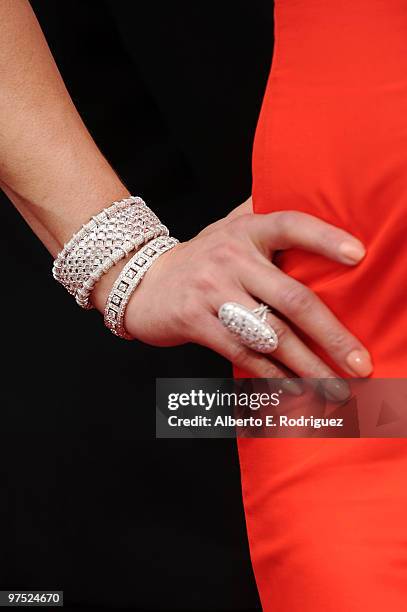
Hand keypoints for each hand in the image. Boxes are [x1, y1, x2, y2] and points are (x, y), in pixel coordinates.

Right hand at [95, 199, 371, 380]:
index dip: (324, 238)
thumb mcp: (228, 226)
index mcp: (245, 231)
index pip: (290, 225)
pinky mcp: (196, 322)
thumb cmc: (201, 258)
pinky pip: (243, 353)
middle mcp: (231, 258)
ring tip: (336, 388)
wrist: (143, 282)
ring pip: (270, 335)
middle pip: (292, 298)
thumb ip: (263, 212)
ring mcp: (212, 292)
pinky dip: (273, 374)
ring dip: (307, 367)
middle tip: (360, 363)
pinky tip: (295, 387)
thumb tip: (305, 190)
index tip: (359, 256)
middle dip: (332, 335)